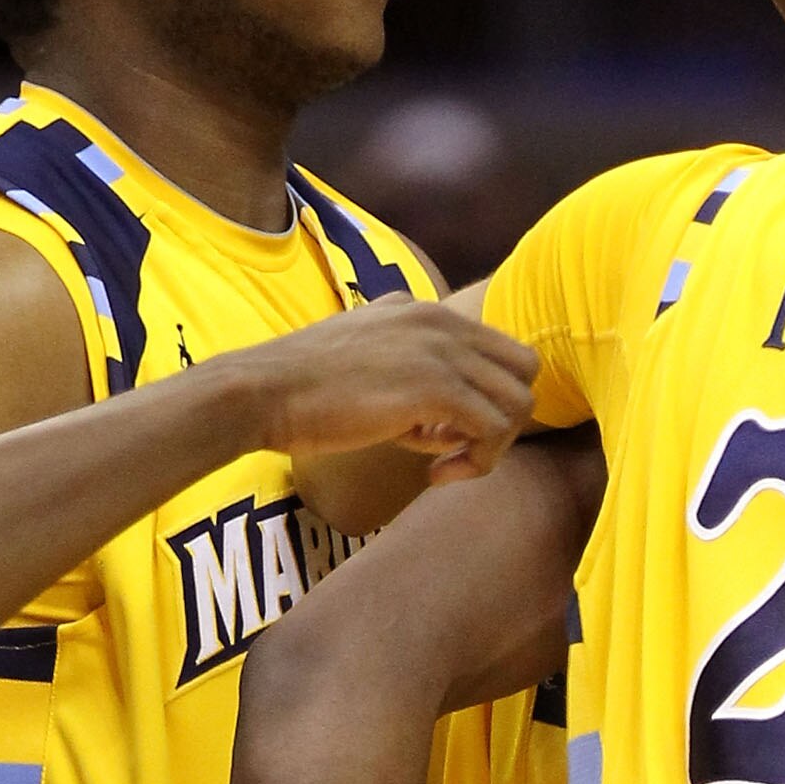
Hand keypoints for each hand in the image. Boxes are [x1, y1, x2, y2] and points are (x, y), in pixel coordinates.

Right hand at [233, 299, 535, 485]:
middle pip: (525, 370)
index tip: (446, 428)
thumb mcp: (364, 352)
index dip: (485, 395)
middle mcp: (442, 321)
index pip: (500, 349)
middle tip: (457, 447)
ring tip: (441, 463)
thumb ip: (407, 361)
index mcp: (426, 309)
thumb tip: (440, 413)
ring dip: (490, 445)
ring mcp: (441, 351)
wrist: (259, 392)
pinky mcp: (434, 388)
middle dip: (502, 416)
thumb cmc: (303, 386)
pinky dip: (476, 462)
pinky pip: (494, 429)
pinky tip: (432, 474)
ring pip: (518, 403)